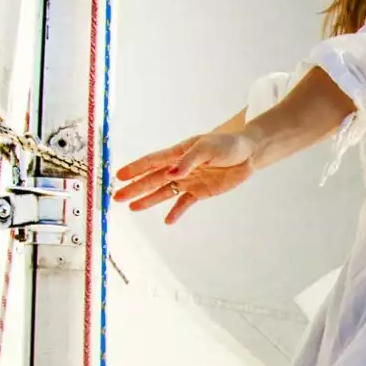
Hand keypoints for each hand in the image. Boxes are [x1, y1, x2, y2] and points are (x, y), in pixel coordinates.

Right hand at [114, 131, 255, 223]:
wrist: (248, 154)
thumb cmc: (226, 145)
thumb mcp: (207, 149)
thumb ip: (188, 162)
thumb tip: (170, 174)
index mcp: (178, 153)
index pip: (152, 162)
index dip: (135, 168)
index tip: (119, 176)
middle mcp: (179, 168)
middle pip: (153, 179)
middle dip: (135, 188)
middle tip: (116, 197)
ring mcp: (189, 180)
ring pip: (164, 192)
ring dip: (148, 200)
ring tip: (132, 208)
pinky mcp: (200, 192)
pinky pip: (184, 203)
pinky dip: (176, 212)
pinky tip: (167, 221)